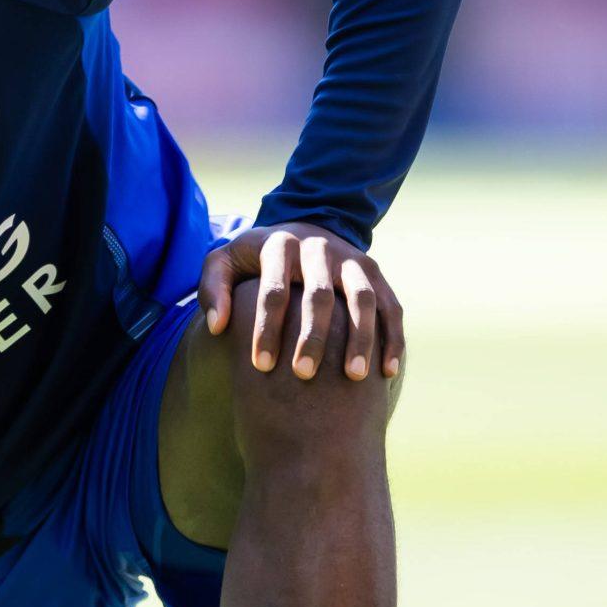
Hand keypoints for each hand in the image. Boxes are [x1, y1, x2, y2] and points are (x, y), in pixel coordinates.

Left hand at [199, 222, 403, 382]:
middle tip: (304, 376)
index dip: (267, 328)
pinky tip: (388, 372)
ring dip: (361, 338)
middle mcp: (320, 249)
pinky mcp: (375, 274)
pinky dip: (392, 338)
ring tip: (353, 377)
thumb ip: (213, 288)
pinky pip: (390, 307)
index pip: (273, 290)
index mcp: (280, 245)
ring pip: (363, 299)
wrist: (302, 229)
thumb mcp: (225, 261)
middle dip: (312, 336)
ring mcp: (352, 260)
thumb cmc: (256, 259)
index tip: (261, 366)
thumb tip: (217, 326)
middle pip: (319, 295)